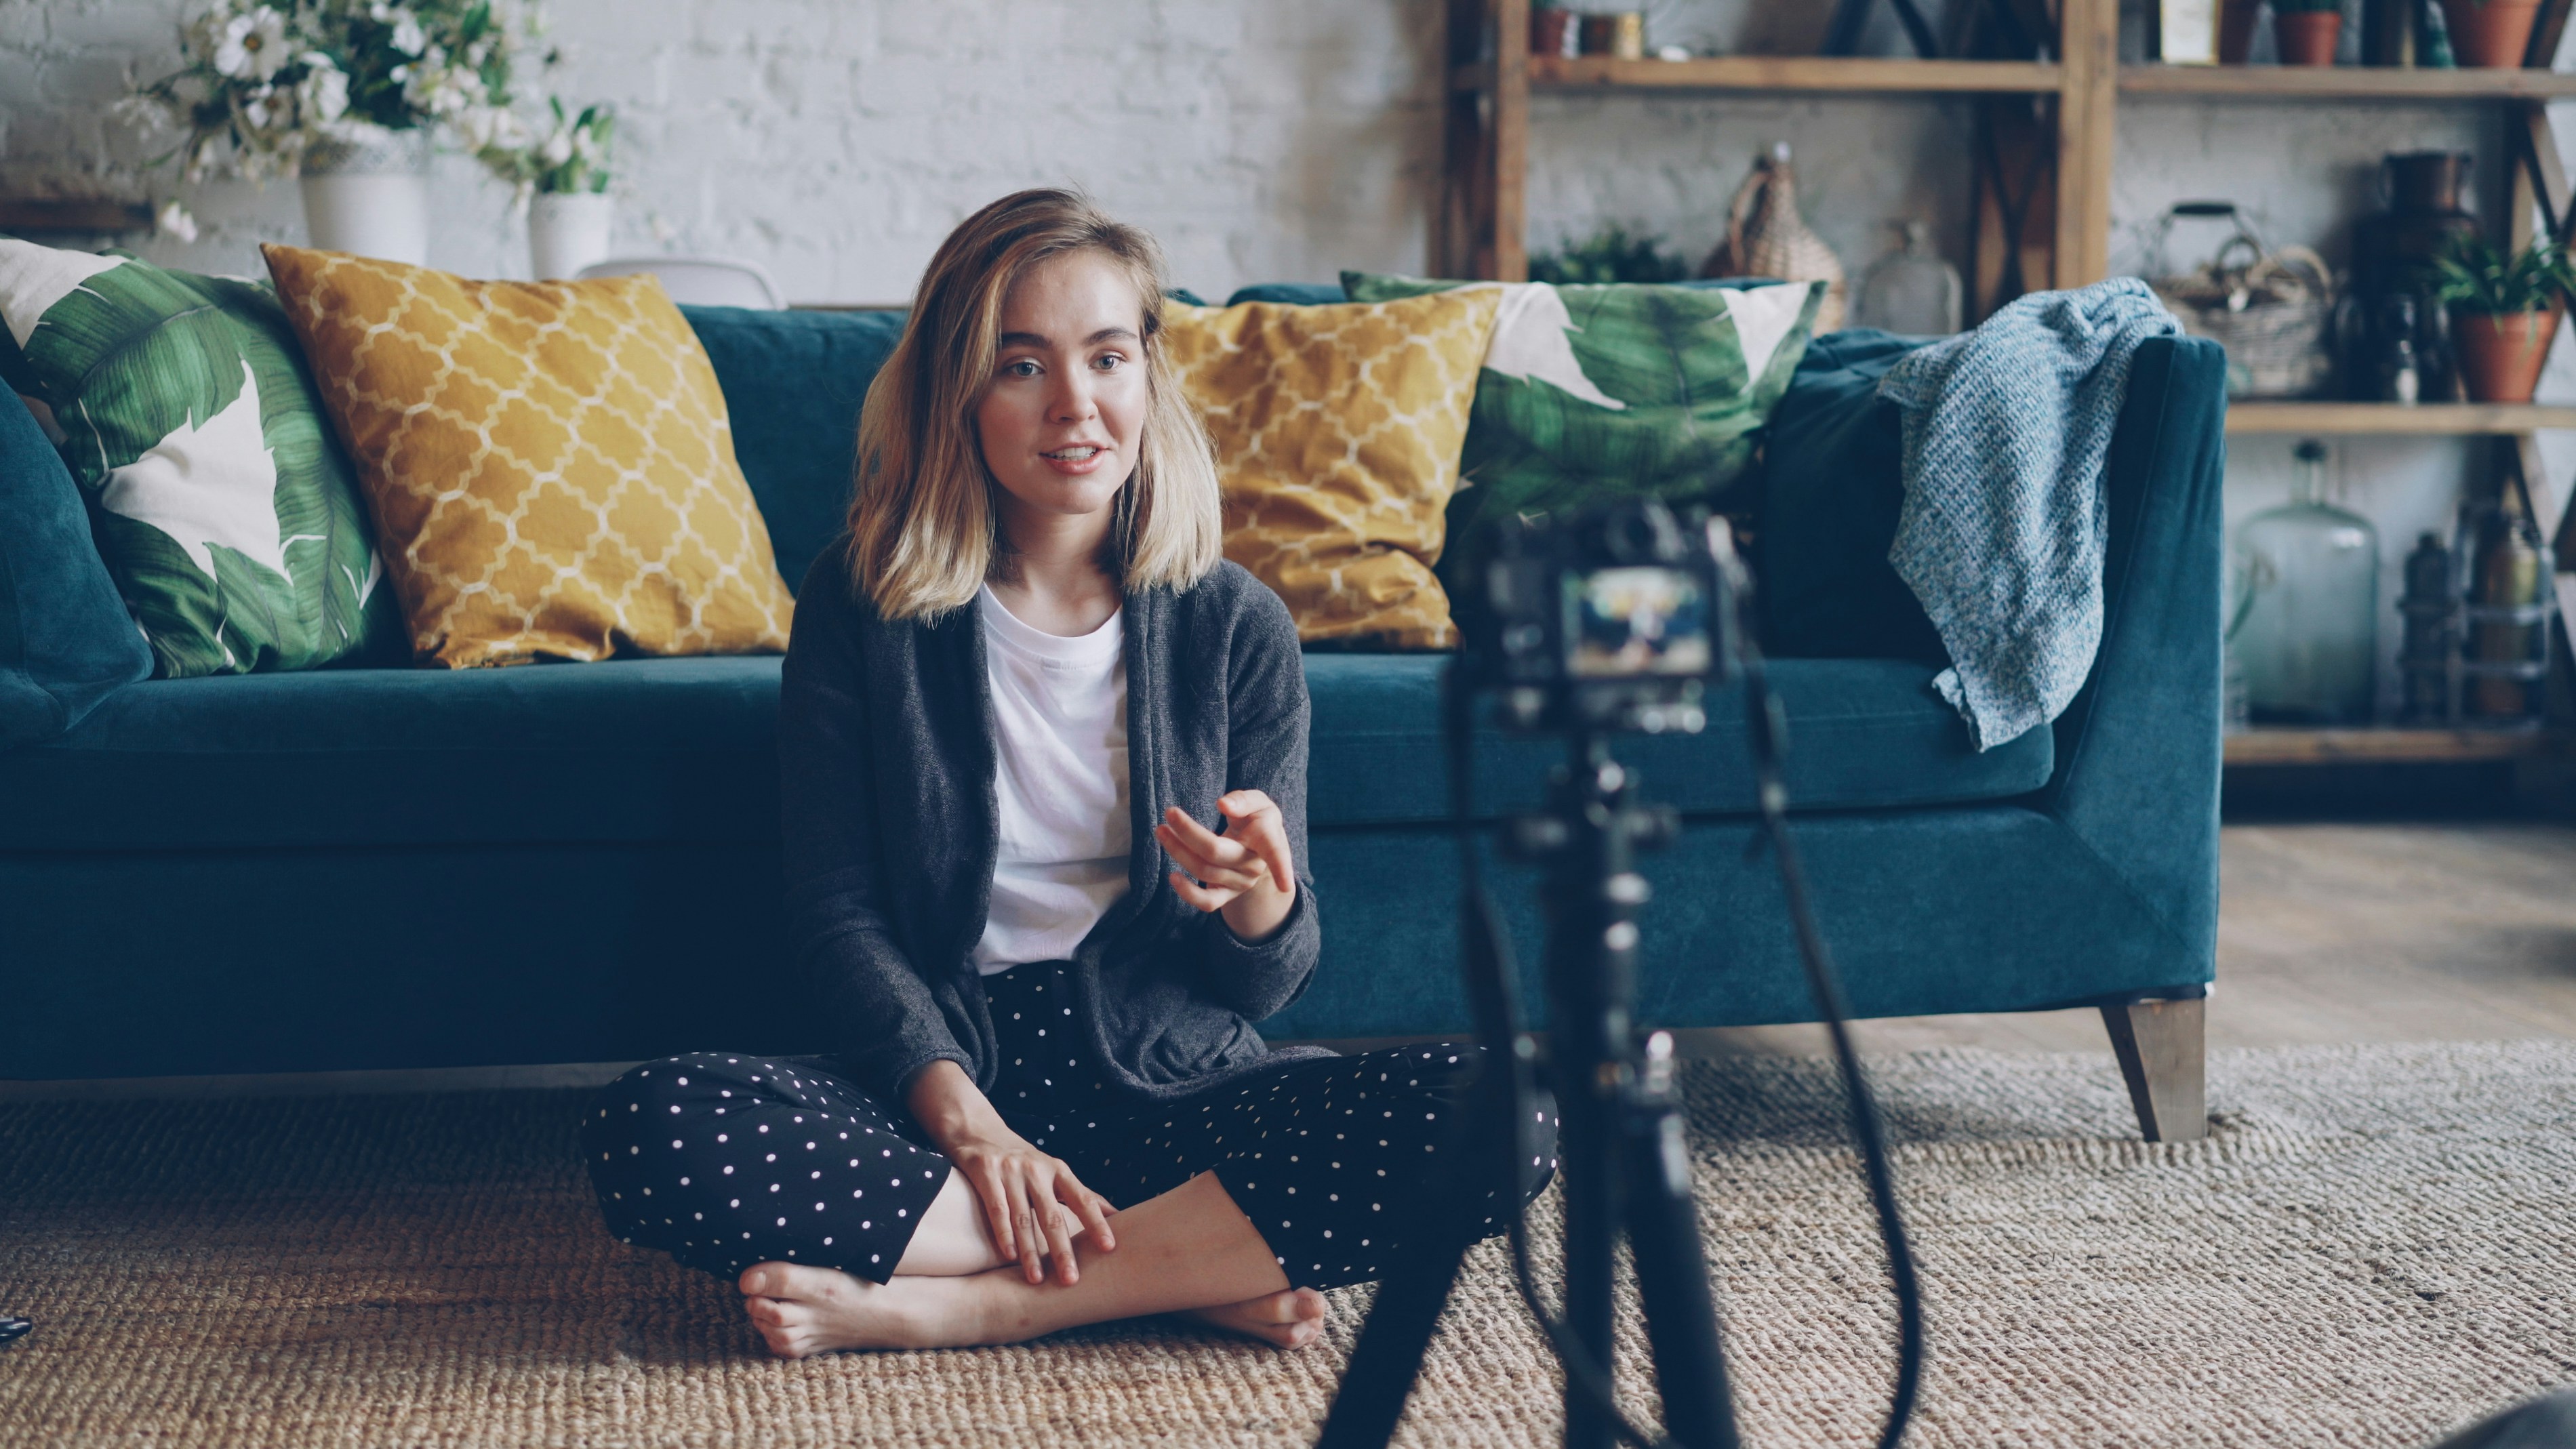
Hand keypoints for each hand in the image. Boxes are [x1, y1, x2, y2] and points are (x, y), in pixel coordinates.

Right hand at [906, 1060, 1115, 1284]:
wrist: (978, 1129)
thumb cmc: (1023, 1161)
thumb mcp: (1055, 1172)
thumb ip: (1083, 1194)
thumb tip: (1118, 1214)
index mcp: (1058, 1170)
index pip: (1082, 1199)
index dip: (1096, 1223)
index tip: (1109, 1248)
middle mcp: (1037, 1169)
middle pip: (1053, 1216)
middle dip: (1062, 1250)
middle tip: (1071, 1280)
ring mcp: (1010, 1170)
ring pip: (1023, 1218)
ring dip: (1029, 1251)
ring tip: (1037, 1280)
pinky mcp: (985, 1171)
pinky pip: (996, 1207)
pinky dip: (1003, 1233)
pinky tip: (1009, 1256)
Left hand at [1156, 790, 1296, 943]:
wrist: (1256, 849)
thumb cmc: (1257, 821)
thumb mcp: (1258, 803)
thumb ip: (1244, 800)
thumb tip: (1224, 805)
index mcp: (1268, 840)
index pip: (1275, 853)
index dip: (1281, 868)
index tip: (1285, 886)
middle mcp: (1254, 866)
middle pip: (1217, 853)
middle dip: (1189, 832)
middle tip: (1170, 812)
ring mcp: (1240, 883)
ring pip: (1204, 871)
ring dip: (1178, 850)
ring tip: (1162, 830)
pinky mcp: (1226, 895)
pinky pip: (1207, 903)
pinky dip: (1188, 893)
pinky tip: (1172, 877)